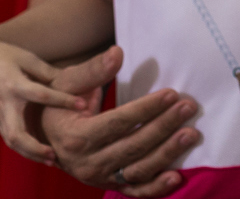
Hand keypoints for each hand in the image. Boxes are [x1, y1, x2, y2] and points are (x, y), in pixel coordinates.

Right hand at [0, 35, 85, 163]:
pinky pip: (10, 137)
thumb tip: (74, 82)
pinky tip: (41, 154)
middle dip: (35, 148)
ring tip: (52, 161)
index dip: (63, 100)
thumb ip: (48, 73)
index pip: (41, 95)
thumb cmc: (3, 55)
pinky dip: (25, 149)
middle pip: (16, 134)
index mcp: (14, 84)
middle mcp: (5, 103)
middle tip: (55, 155)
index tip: (83, 105)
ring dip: (30, 153)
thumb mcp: (27, 59)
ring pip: (11, 141)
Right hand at [42, 46, 200, 196]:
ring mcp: (99, 177)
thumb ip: (93, 70)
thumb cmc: (62, 102)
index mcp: (75, 137)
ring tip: (191, 134)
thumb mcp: (68, 83)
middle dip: (163, 127)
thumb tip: (117, 53)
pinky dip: (156, 188)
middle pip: (132, 146)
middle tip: (188, 107)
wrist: (48, 133)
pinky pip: (135, 191)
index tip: (172, 94)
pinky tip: (177, 177)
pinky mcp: (110, 184)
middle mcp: (86, 163)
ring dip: (167, 154)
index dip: (145, 109)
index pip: (117, 123)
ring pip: (138, 169)